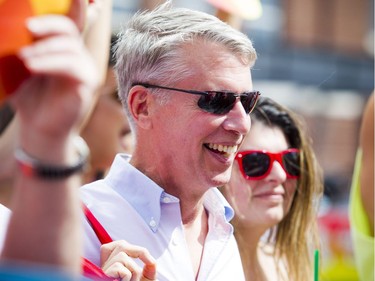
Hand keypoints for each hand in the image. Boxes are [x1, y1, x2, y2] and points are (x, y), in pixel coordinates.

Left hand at [10, 15, 97, 142]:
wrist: (38, 126)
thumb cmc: (28, 95)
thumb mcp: (19, 64)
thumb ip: (20, 45)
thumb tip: (3, 25)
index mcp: (62, 46)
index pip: (72, 19)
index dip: (79, 4)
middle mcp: (77, 54)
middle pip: (71, 26)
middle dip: (51, 23)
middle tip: (28, 28)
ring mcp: (85, 68)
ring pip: (70, 46)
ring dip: (45, 49)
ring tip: (23, 59)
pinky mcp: (87, 83)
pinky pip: (71, 65)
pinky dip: (50, 63)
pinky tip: (32, 66)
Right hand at [100, 240, 156, 280]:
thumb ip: (149, 271)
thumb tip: (152, 262)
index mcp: (113, 266)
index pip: (118, 246)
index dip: (135, 249)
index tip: (149, 260)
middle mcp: (106, 268)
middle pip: (121, 245)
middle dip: (138, 251)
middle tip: (149, 263)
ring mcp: (103, 273)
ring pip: (122, 256)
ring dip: (134, 270)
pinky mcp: (103, 278)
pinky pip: (119, 267)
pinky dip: (128, 275)